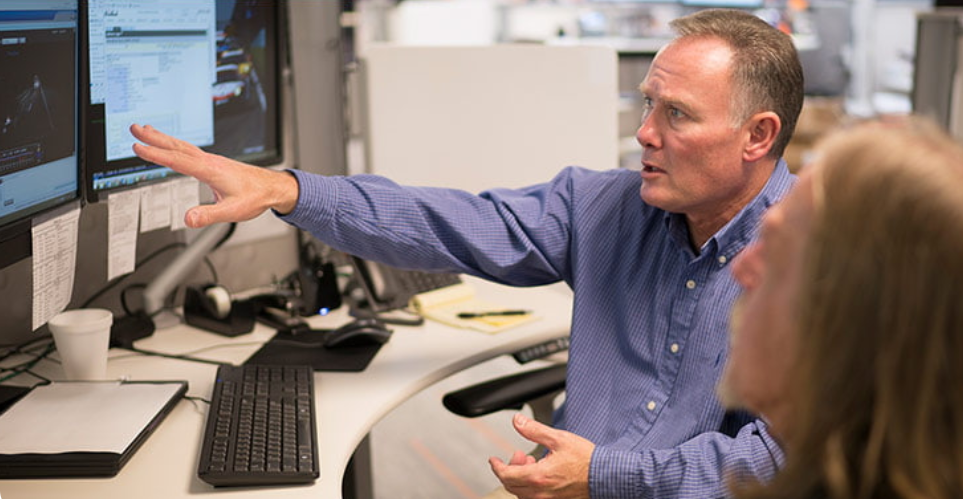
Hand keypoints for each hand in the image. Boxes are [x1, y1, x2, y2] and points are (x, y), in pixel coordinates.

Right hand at [129, 124, 298, 227]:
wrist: (272, 188)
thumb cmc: (255, 198)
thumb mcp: (232, 212)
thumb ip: (208, 215)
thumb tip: (188, 219)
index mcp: (210, 170)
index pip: (177, 160)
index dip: (156, 154)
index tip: (137, 147)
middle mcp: (209, 161)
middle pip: (177, 146)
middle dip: (154, 137)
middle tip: (134, 127)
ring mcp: (211, 160)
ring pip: (183, 146)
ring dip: (163, 138)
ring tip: (146, 129)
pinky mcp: (214, 163)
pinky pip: (189, 150)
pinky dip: (175, 145)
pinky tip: (171, 146)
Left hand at [489, 413, 593, 498]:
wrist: (606, 476)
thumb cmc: (586, 460)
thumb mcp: (559, 438)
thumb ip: (534, 430)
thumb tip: (518, 422)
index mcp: (538, 477)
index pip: (506, 475)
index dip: (497, 466)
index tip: (494, 459)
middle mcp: (540, 493)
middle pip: (512, 486)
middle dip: (510, 468)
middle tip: (519, 454)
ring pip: (522, 493)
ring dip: (520, 477)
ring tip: (532, 461)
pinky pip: (534, 497)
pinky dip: (531, 485)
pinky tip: (540, 473)